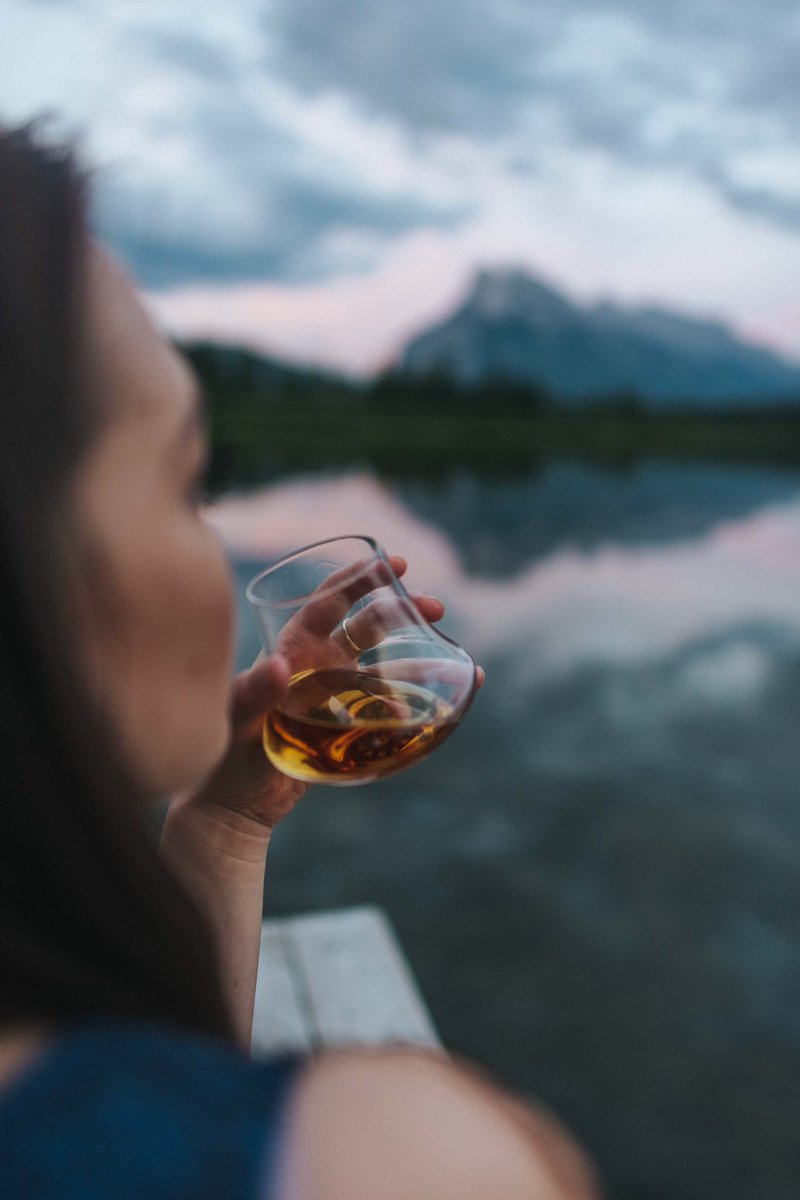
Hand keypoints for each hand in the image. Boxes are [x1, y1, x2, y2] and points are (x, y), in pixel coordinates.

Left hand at [183, 556, 481, 836]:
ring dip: (420, 654)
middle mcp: (319, 665)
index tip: (392, 563)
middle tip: (437, 606)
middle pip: (367, 626)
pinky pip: (391, 706)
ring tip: (456, 655)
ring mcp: (339, 695)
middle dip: (402, 609)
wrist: (237, 805)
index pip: (327, 603)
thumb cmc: (226, 757)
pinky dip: (421, 699)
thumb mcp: (235, 720)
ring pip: (387, 663)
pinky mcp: (353, 726)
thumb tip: (278, 666)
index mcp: (292, 650)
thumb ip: (253, 693)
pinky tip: (451, 696)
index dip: (358, 579)